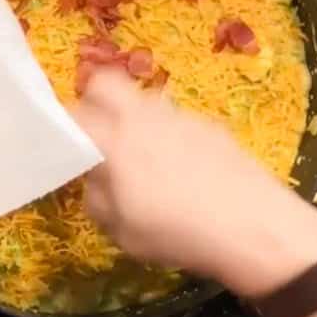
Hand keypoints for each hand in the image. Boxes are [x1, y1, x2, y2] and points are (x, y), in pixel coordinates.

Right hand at [72, 68, 316, 297]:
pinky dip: (167, 136)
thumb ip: (96, 197)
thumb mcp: (119, 230)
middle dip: (93, 102)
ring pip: (142, 100)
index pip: (71, 113)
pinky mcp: (210, 125)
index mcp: (112, 139)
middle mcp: (142, 116)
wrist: (257, 230)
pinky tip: (182, 171)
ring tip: (142, 157)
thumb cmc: (178, 233)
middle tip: (96, 136)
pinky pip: (174, 120)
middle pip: (105, 83)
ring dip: (132, 118)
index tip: (62, 147)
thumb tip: (96, 178)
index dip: (60, 127)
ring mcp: (180, 116)